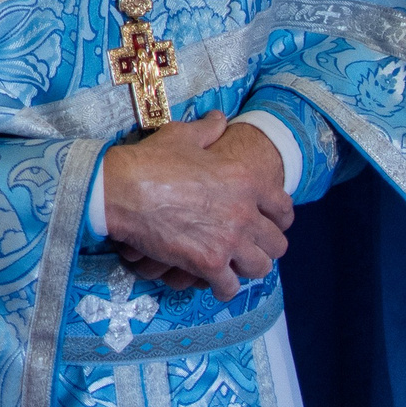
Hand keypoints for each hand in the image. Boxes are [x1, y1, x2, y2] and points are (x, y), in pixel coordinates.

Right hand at [99, 112, 292, 300]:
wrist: (121, 188)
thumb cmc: (151, 160)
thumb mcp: (182, 136)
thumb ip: (209, 129)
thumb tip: (220, 119)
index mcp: (246, 180)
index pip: (284, 208)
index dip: (279, 217)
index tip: (268, 221)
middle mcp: (245, 213)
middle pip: (277, 243)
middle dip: (265, 245)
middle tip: (248, 244)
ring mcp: (228, 241)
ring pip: (260, 268)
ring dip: (248, 267)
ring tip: (234, 264)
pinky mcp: (207, 264)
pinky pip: (229, 287)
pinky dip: (223, 287)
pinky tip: (213, 282)